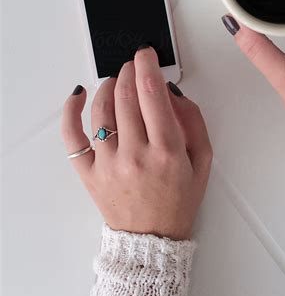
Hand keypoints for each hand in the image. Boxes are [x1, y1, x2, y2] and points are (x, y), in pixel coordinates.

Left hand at [61, 46, 212, 240]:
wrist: (151, 240)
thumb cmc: (178, 200)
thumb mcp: (203, 160)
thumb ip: (193, 121)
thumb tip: (170, 91)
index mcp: (167, 151)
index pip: (151, 94)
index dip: (147, 66)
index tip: (146, 54)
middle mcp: (136, 155)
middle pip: (125, 96)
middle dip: (129, 71)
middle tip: (134, 65)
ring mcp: (108, 164)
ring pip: (101, 110)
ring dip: (108, 85)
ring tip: (116, 80)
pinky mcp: (88, 172)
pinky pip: (72, 136)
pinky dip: (71, 111)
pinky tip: (78, 94)